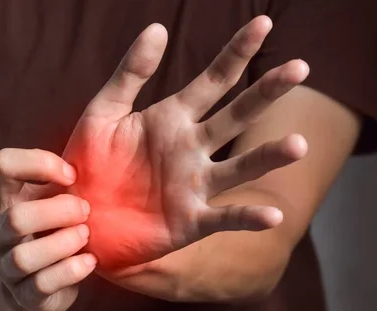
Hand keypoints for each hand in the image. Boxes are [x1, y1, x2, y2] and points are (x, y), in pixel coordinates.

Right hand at [0, 149, 95, 310]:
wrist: (38, 275)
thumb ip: (83, 149)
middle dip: (57, 212)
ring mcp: (8, 265)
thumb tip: (121, 91)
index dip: (39, 163)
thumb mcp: (59, 187)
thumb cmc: (57, 219)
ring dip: (62, 245)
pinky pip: (41, 286)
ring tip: (86, 236)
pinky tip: (90, 261)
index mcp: (6, 194)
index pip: (4, 163)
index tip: (72, 173)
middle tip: (86, 210)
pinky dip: (70, 271)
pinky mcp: (26, 295)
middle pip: (15, 218)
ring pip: (24, 258)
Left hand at [62, 16, 308, 270]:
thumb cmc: (89, 161)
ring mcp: (195, 184)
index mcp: (173, 118)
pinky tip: (272, 215)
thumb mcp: (104, 111)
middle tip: (299, 68)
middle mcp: (192, 147)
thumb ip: (130, 73)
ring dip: (268, 156)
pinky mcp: (190, 220)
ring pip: (240, 166)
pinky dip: (248, 217)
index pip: (214, 79)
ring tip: (299, 144)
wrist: (77, 212)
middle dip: (267, 91)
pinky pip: (225, 217)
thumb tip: (158, 27)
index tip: (263, 23)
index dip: (237, 52)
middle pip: (237, 115)